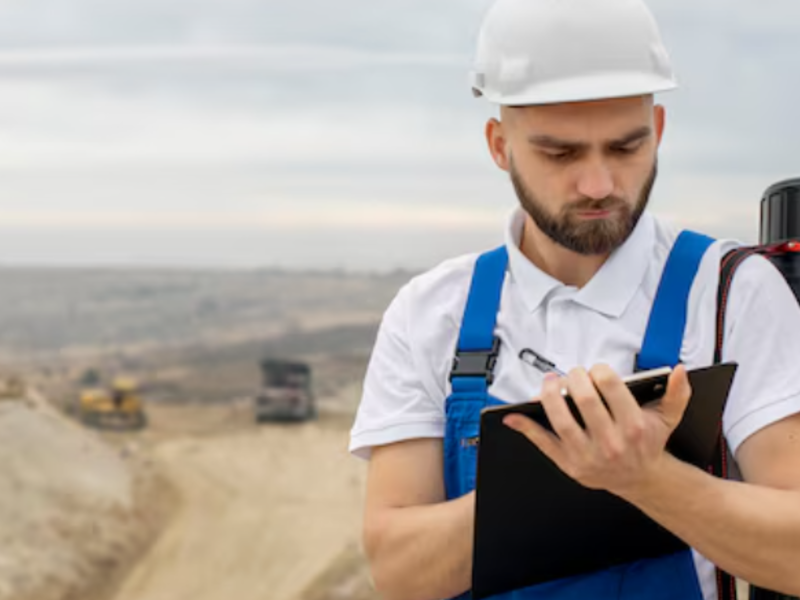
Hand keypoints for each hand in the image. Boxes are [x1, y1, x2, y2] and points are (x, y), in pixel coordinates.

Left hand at [503, 364, 691, 498]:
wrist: (641, 479)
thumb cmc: (647, 443)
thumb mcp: (668, 418)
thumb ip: (678, 393)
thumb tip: (679, 371)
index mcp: (633, 426)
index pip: (609, 386)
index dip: (598, 370)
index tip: (595, 369)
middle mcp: (610, 442)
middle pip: (583, 398)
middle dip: (574, 377)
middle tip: (573, 374)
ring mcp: (587, 454)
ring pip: (560, 419)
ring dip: (549, 395)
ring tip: (550, 382)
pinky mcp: (569, 464)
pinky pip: (543, 443)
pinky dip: (525, 427)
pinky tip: (513, 416)